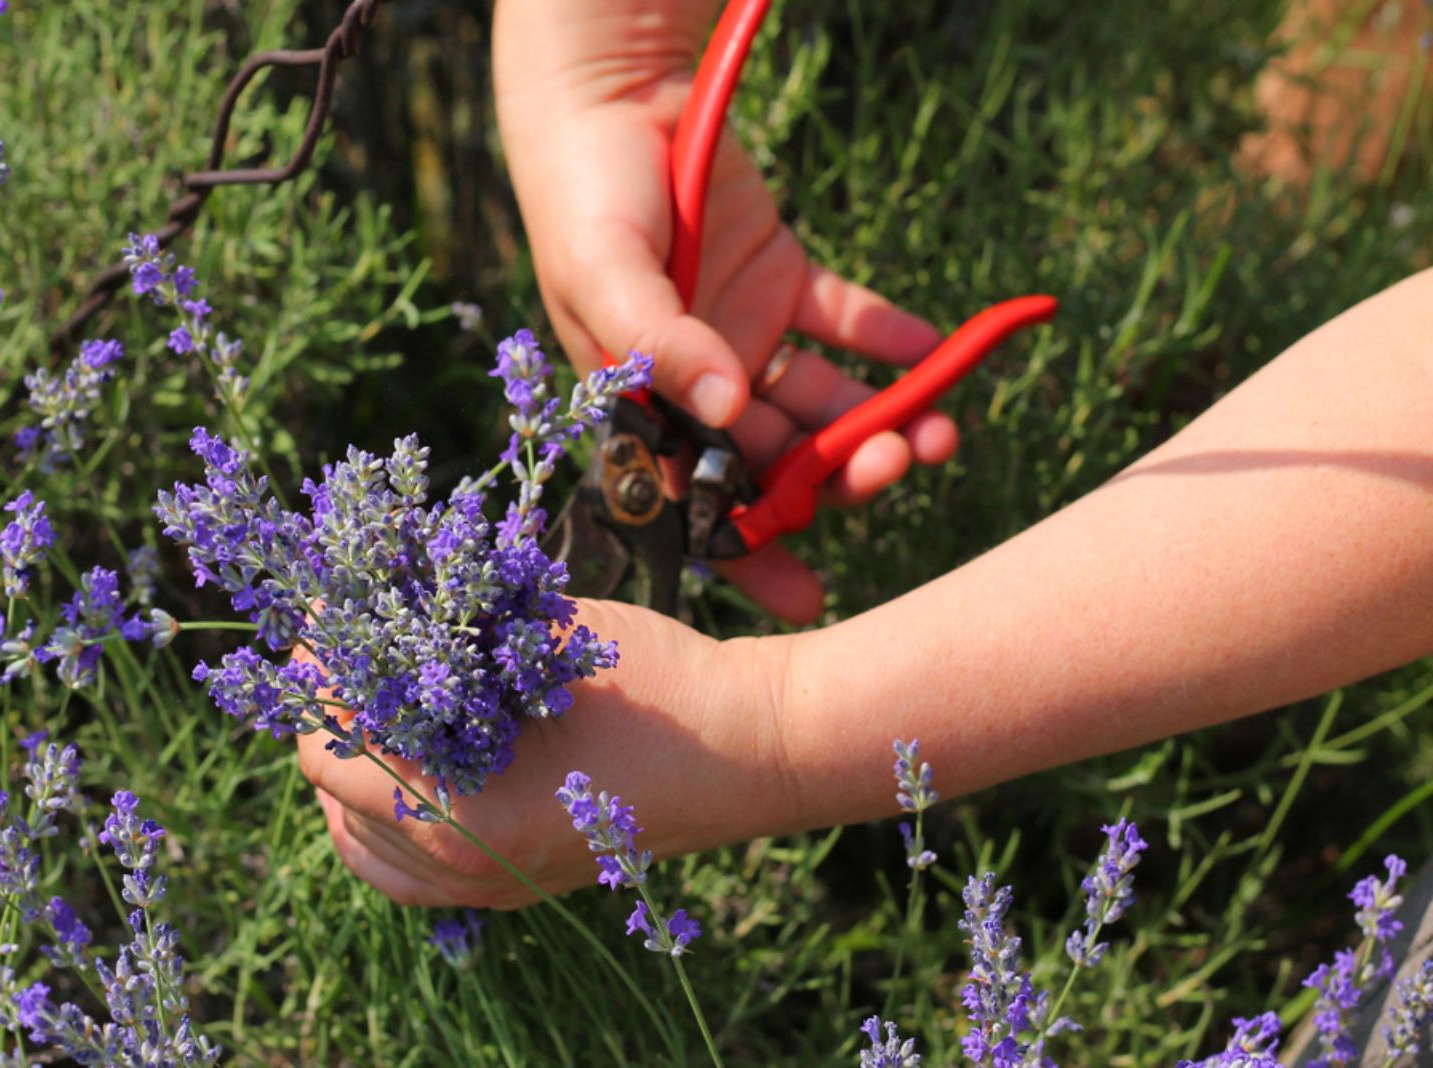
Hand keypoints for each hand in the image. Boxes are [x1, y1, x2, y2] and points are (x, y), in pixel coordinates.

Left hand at [295, 599, 796, 908]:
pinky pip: (411, 867)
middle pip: (333, 800)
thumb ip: (451, 632)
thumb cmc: (660, 688)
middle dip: (330, 714)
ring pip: (362, 844)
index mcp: (464, 816)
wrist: (750, 750)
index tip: (329, 612)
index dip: (317, 674)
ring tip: (368, 699)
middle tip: (345, 647)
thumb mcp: (545, 642)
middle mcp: (464, 869)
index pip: (329, 754)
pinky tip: (407, 759)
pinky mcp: (512, 880)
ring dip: (350, 769)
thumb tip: (371, 599)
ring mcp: (489, 886)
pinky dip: (386, 816)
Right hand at [494, 0, 958, 621]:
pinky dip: (892, 339)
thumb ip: (661, 343)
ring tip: (942, 428)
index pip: (703, 493)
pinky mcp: (785, 277)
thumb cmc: (586, 196)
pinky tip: (937, 351)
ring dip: (882, 418)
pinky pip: (847, 321)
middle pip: (780, 452)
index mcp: (649, 401)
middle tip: (898, 466)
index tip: (808, 598)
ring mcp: (747, 331)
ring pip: (823, 398)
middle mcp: (703, 382)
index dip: (751, 548)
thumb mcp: (605, 273)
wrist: (613, 95)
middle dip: (840, 474)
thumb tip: (727, 412)